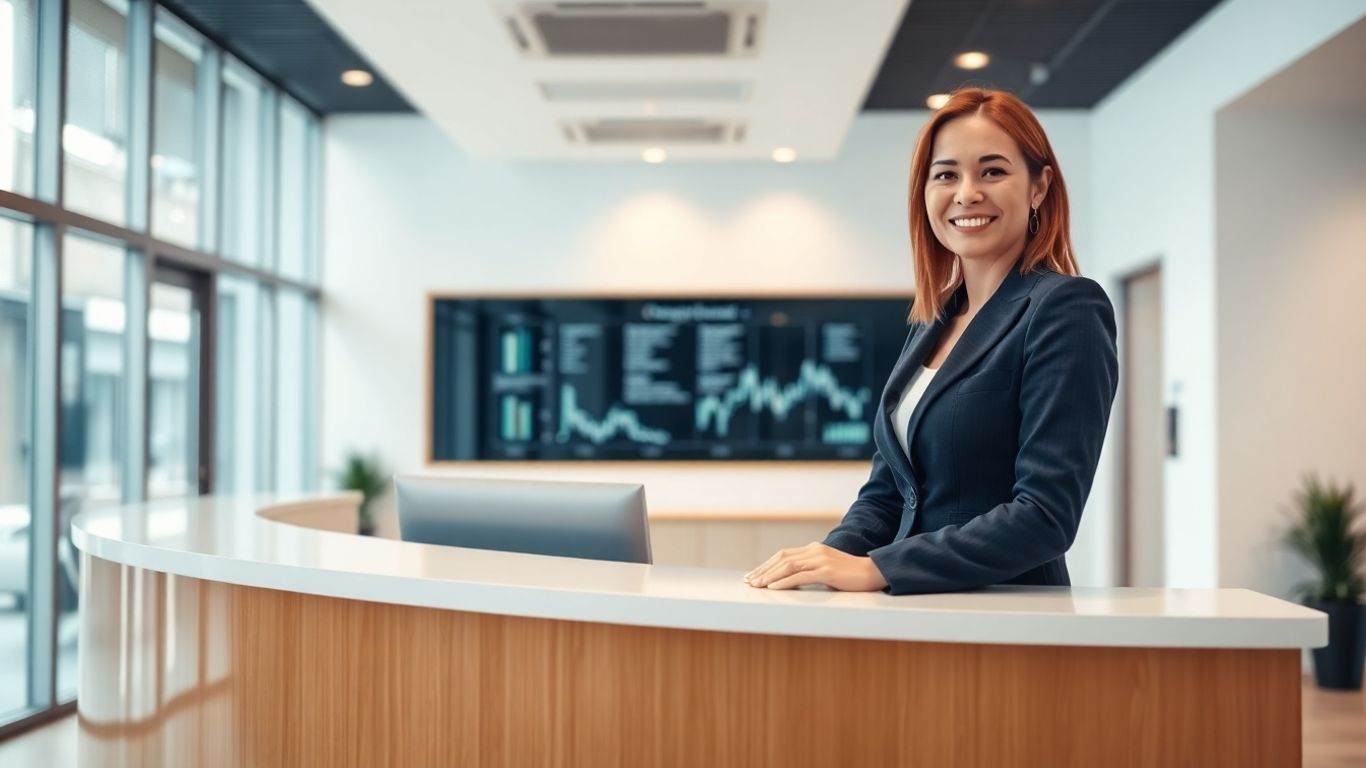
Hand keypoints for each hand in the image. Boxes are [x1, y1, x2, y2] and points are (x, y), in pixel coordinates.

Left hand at [743, 542, 888, 591]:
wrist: (873, 573)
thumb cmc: (851, 575)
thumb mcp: (828, 569)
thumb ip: (812, 571)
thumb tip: (793, 580)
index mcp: (814, 549)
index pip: (784, 555)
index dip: (767, 565)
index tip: (754, 575)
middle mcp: (815, 551)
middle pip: (781, 558)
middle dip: (763, 570)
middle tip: (749, 581)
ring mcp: (821, 560)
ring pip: (788, 566)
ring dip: (769, 576)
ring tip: (756, 585)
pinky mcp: (827, 571)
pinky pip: (800, 576)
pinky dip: (784, 581)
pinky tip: (773, 587)